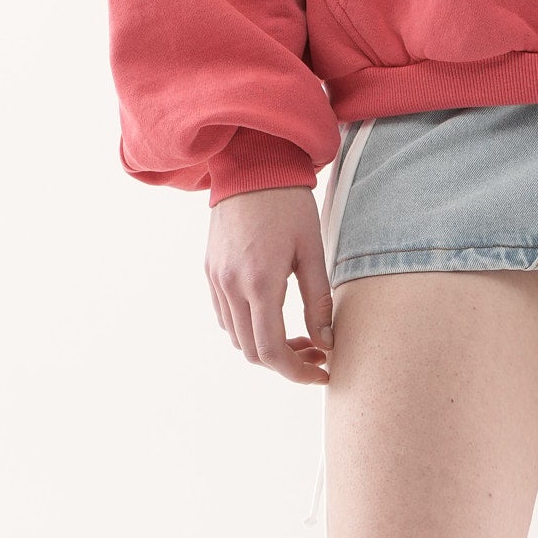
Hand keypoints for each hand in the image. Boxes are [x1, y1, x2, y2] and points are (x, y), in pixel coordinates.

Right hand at [205, 186, 334, 383]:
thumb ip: (319, 301)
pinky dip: (248, 328)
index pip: (272, 351)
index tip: (323, 371)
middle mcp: (231, 285)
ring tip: (300, 335)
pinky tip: (274, 315)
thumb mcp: (313, 250)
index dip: (297, 372)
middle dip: (287, 362)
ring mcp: (215, 279)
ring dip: (267, 347)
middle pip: (252, 352)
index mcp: (260, 282)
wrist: (251, 165)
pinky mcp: (210, 271)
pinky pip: (225, 316)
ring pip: (236, 337)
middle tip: (317, 352)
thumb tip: (327, 343)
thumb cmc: (289, 203)